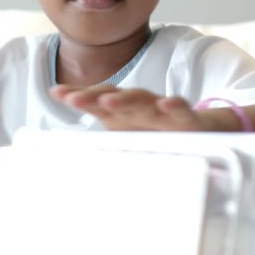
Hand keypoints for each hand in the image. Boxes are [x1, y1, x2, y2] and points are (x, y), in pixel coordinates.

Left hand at [50, 84, 208, 130]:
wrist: (197, 130)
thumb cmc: (154, 132)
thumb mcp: (123, 139)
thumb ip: (99, 145)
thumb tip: (69, 161)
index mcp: (121, 111)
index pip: (96, 98)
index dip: (77, 95)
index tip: (56, 92)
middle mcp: (137, 106)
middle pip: (114, 96)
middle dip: (93, 96)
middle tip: (74, 100)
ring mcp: (160, 110)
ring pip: (142, 99)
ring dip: (125, 99)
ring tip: (108, 102)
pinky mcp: (185, 118)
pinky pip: (180, 108)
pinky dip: (174, 105)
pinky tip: (165, 104)